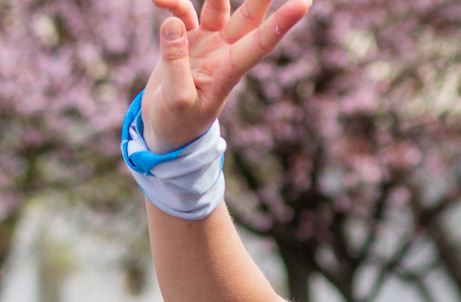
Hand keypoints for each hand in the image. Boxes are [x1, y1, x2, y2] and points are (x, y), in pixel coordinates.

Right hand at [142, 0, 311, 152]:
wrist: (166, 129)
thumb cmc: (178, 122)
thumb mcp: (177, 101)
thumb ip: (175, 64)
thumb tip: (173, 25)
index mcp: (230, 71)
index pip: (260, 43)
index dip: (281, 24)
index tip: (304, 3)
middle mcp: (225, 52)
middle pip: (249, 17)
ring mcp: (208, 43)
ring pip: (217, 6)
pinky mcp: (187, 39)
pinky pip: (182, 11)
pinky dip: (171, 2)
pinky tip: (156, 1)